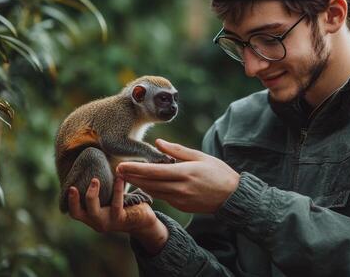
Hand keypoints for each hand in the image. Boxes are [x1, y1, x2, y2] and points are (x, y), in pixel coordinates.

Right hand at [67, 177, 168, 253]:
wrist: (144, 220)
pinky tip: (119, 178)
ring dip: (92, 194)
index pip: (75, 213)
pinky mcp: (121, 219)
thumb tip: (92, 168)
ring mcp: (108, 223)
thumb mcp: (109, 199)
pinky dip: (116, 189)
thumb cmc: (125, 206)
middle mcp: (98, 222)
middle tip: (74, 185)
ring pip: (94, 211)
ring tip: (95, 180)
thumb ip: (100, 191)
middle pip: (78, 214)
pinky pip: (116, 204)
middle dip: (74, 200)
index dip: (70, 201)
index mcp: (92, 218)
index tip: (69, 187)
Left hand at [116, 139, 239, 213]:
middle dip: (131, 177)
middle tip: (117, 170)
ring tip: (125, 176)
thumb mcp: (200, 156)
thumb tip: (158, 143)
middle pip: (149, 183)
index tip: (121, 165)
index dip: (136, 169)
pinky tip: (142, 184)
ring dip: (138, 184)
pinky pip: (162, 196)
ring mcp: (180, 199)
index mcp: (185, 173)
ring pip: (153, 192)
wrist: (232, 196)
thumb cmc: (219, 172)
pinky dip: (151, 190)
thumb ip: (177, 151)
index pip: (154, 171)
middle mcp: (180, 188)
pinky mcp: (181, 206)